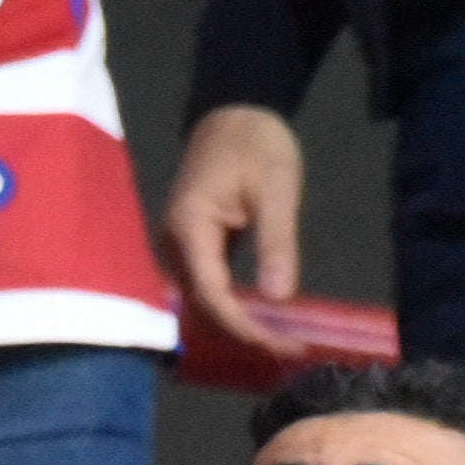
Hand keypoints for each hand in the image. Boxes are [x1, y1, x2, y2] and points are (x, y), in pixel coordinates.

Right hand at [163, 105, 305, 352]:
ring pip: (200, 304)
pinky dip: (231, 310)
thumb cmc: (256, 144)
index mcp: (189, 227)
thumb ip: (277, 243)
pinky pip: (205, 290)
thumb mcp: (277, 190)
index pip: (210, 294)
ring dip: (236, 327)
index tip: (280, 345)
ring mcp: (178, 247)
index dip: (242, 327)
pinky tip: (262, 321)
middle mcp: (174, 243)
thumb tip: (278, 299)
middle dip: (242, 334)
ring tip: (280, 342)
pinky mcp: (190, 248)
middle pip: (200, 307)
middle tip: (290, 351)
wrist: (234, 113)